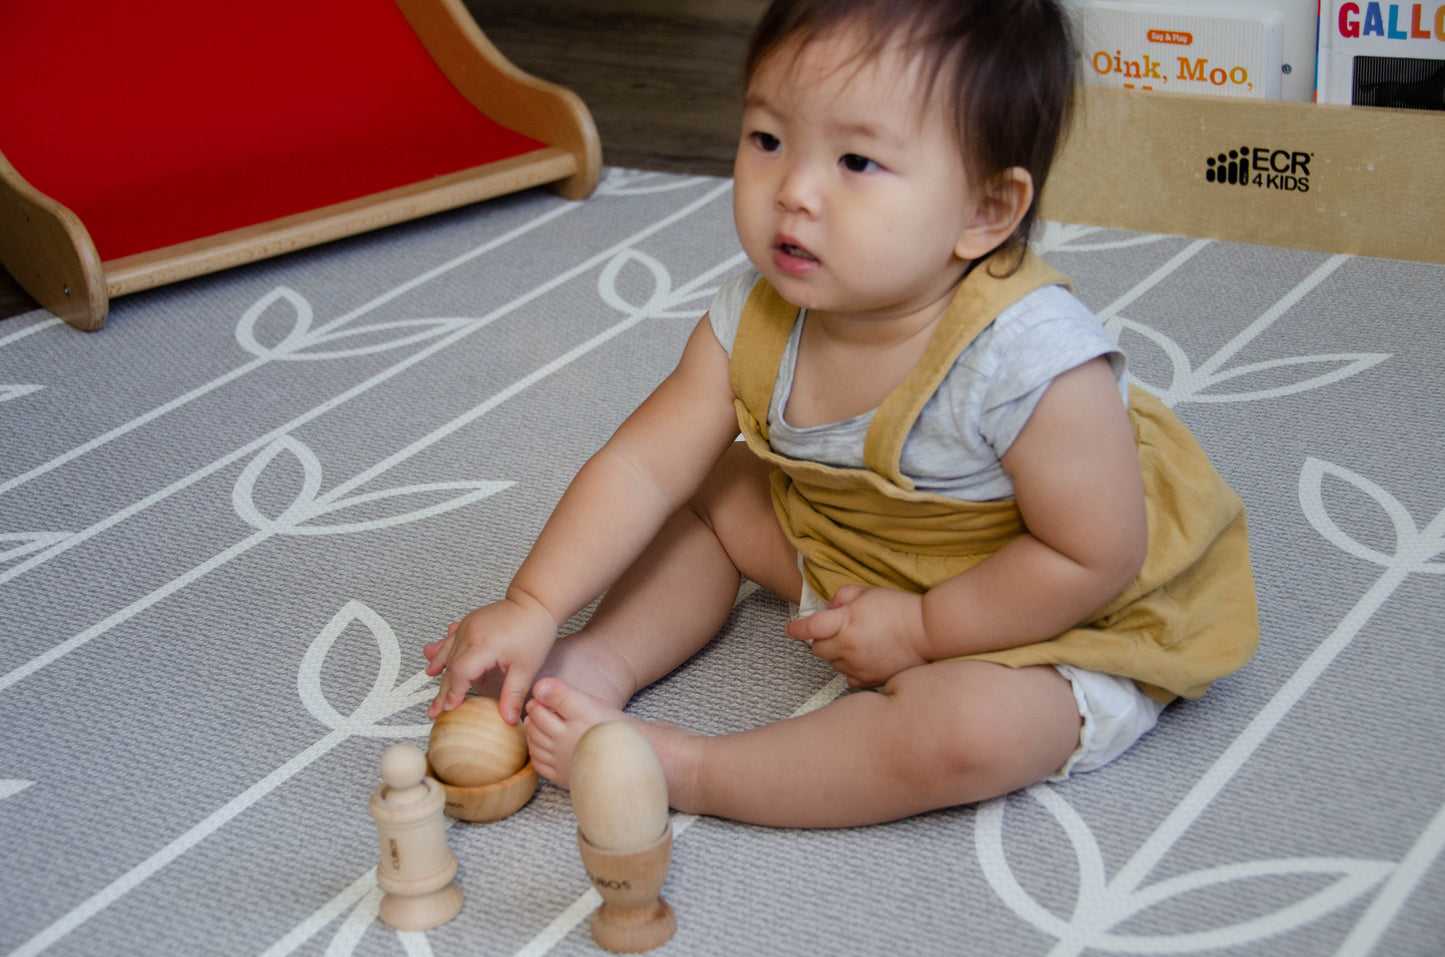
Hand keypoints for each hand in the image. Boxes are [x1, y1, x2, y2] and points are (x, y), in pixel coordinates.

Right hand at [423, 593, 556, 721]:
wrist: (534, 602)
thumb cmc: (534, 631)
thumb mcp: (527, 668)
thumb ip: (513, 695)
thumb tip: (508, 720)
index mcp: (483, 646)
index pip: (459, 674)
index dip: (453, 693)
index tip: (449, 709)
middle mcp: (470, 634)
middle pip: (450, 667)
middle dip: (442, 691)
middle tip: (434, 711)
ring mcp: (467, 626)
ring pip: (447, 653)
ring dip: (437, 671)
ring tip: (430, 689)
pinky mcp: (469, 622)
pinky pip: (450, 640)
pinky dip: (440, 652)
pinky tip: (432, 662)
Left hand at [785, 584, 927, 687]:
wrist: (927, 632)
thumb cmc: (900, 608)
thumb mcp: (868, 592)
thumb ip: (842, 597)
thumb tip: (828, 609)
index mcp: (845, 622)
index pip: (809, 628)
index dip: (796, 629)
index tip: (791, 629)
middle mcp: (848, 647)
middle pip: (817, 650)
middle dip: (821, 640)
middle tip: (836, 632)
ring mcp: (859, 666)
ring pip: (833, 664)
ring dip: (837, 655)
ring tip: (858, 643)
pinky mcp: (871, 680)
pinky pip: (849, 679)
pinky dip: (852, 670)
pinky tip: (865, 659)